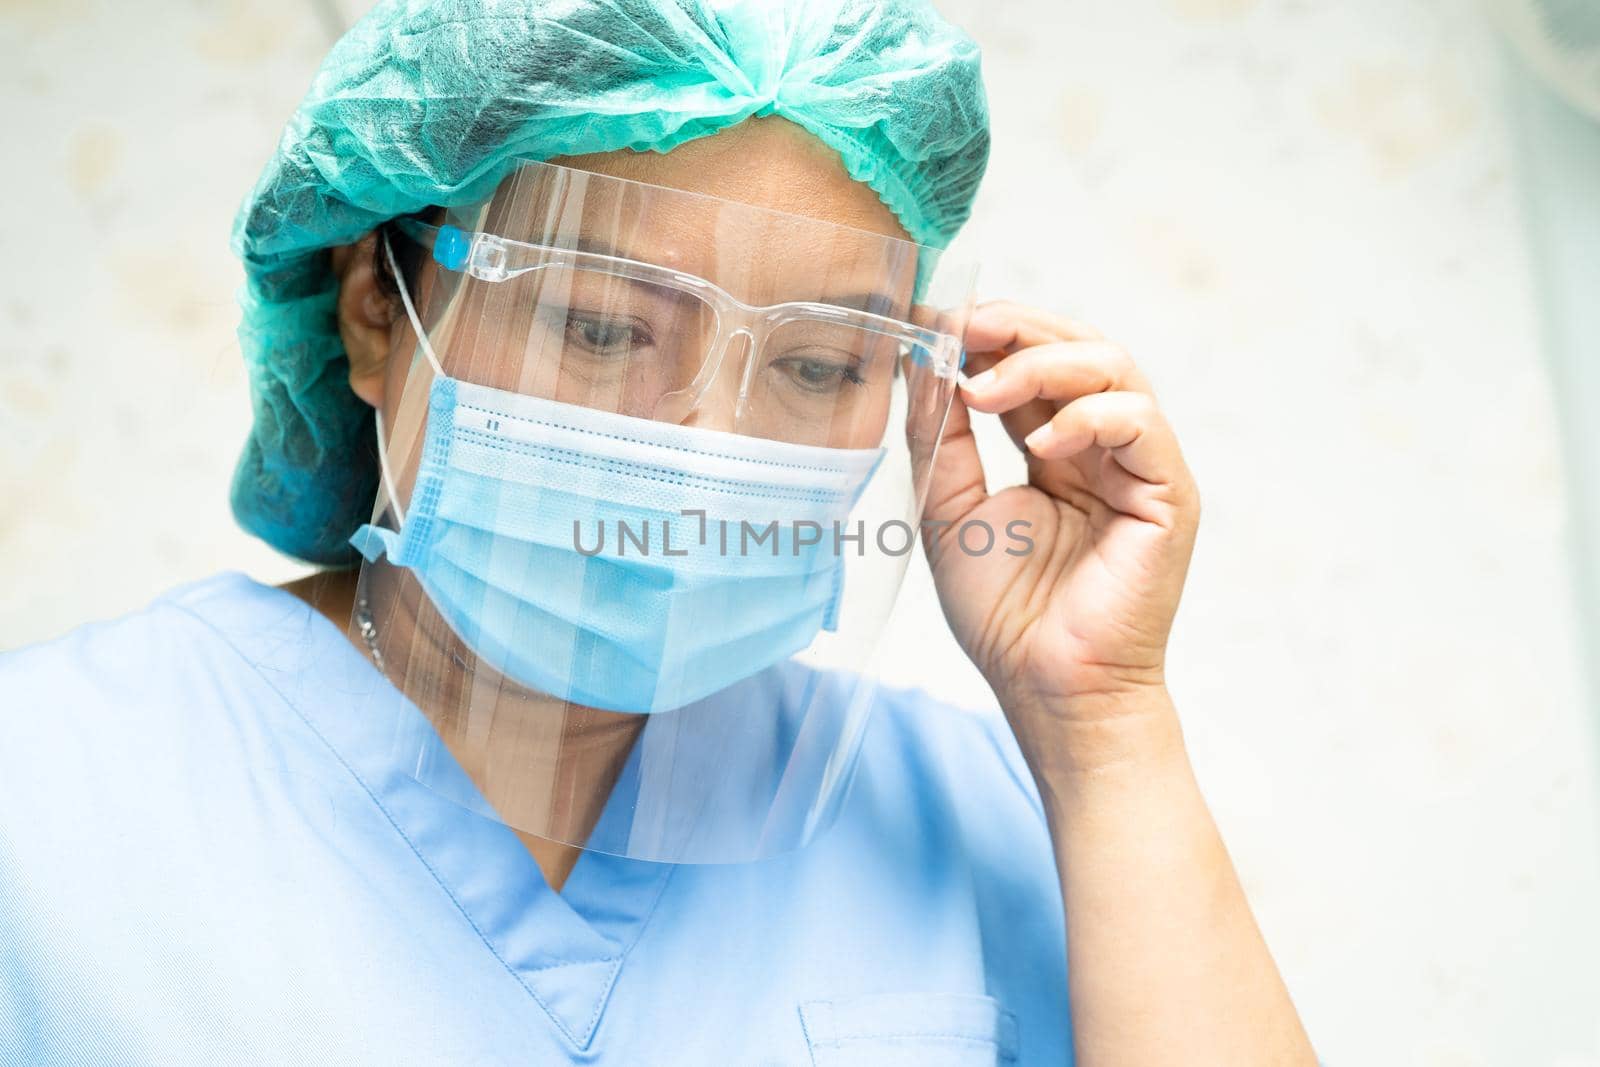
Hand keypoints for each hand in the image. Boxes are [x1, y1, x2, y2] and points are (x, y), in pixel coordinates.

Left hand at [923, 301, 1199, 740]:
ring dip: (1043, 363)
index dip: (990, 335)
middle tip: (962, 328)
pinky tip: (1042, 442)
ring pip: (1114, 368)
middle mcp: (1103, 448)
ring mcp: (1139, 467)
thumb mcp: (949, 510)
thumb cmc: (1006, 616)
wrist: (1049, 688)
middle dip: (1017, 327)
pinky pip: (1140, 423)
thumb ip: (939, 440)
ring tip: (983, 388)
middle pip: (1079, 347)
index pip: (1034, 364)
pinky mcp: (1167, 494)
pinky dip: (1089, 415)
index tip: (934, 324)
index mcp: (1058, 451)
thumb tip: (923, 367)